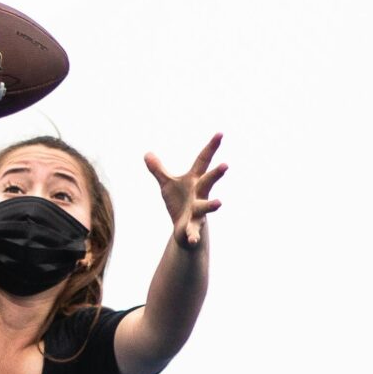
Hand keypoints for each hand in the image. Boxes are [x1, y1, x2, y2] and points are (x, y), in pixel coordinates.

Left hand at [144, 132, 226, 247]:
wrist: (184, 229)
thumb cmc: (179, 203)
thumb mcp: (167, 185)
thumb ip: (158, 169)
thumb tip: (146, 153)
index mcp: (194, 181)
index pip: (203, 161)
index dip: (211, 147)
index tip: (220, 133)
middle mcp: (199, 194)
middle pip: (208, 182)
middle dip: (216, 174)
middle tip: (226, 165)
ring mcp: (197, 211)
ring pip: (206, 207)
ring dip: (211, 205)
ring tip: (220, 203)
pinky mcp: (192, 226)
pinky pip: (193, 231)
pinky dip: (193, 236)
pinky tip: (192, 240)